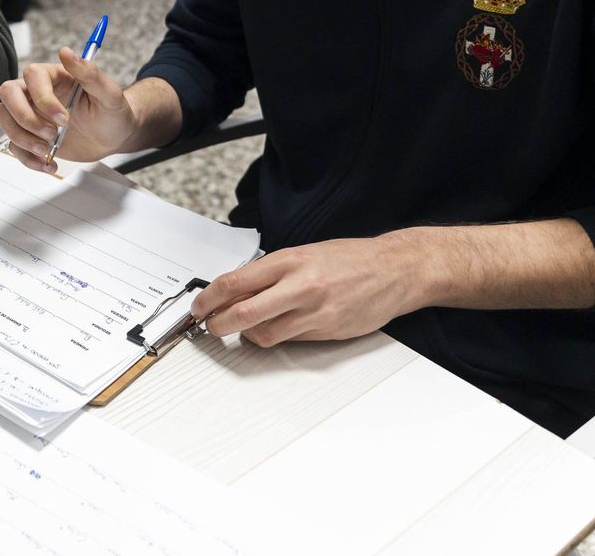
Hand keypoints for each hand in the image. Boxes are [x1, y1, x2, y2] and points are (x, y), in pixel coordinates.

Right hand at [0, 47, 139, 171]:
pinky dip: (27, 159)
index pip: (32, 75)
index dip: (43, 98)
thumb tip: (67, 52)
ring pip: (4, 118)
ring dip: (22, 138)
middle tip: (51, 135)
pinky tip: (49, 163)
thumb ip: (89, 73)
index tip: (64, 120)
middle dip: (25, 118)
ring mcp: (31, 114)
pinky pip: (14, 145)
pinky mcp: (30, 135)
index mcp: (55, 76)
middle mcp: (37, 92)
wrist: (114, 138)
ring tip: (46, 150)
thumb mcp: (109, 94)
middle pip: (8, 93)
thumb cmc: (113, 112)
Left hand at [191, 235, 430, 348]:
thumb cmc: (350, 259)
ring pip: (263, 334)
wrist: (395, 269)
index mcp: (289, 261)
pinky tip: (276, 329)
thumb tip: (235, 292)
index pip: (234, 282)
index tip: (199, 307)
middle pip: (243, 313)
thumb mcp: (304, 254)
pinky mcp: (327, 331)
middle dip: (218, 325)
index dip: (208, 299)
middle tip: (210, 327)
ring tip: (246, 328)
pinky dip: (275, 338)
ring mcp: (315, 311)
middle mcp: (300, 286)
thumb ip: (271, 273)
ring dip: (247, 335)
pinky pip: (289, 341)